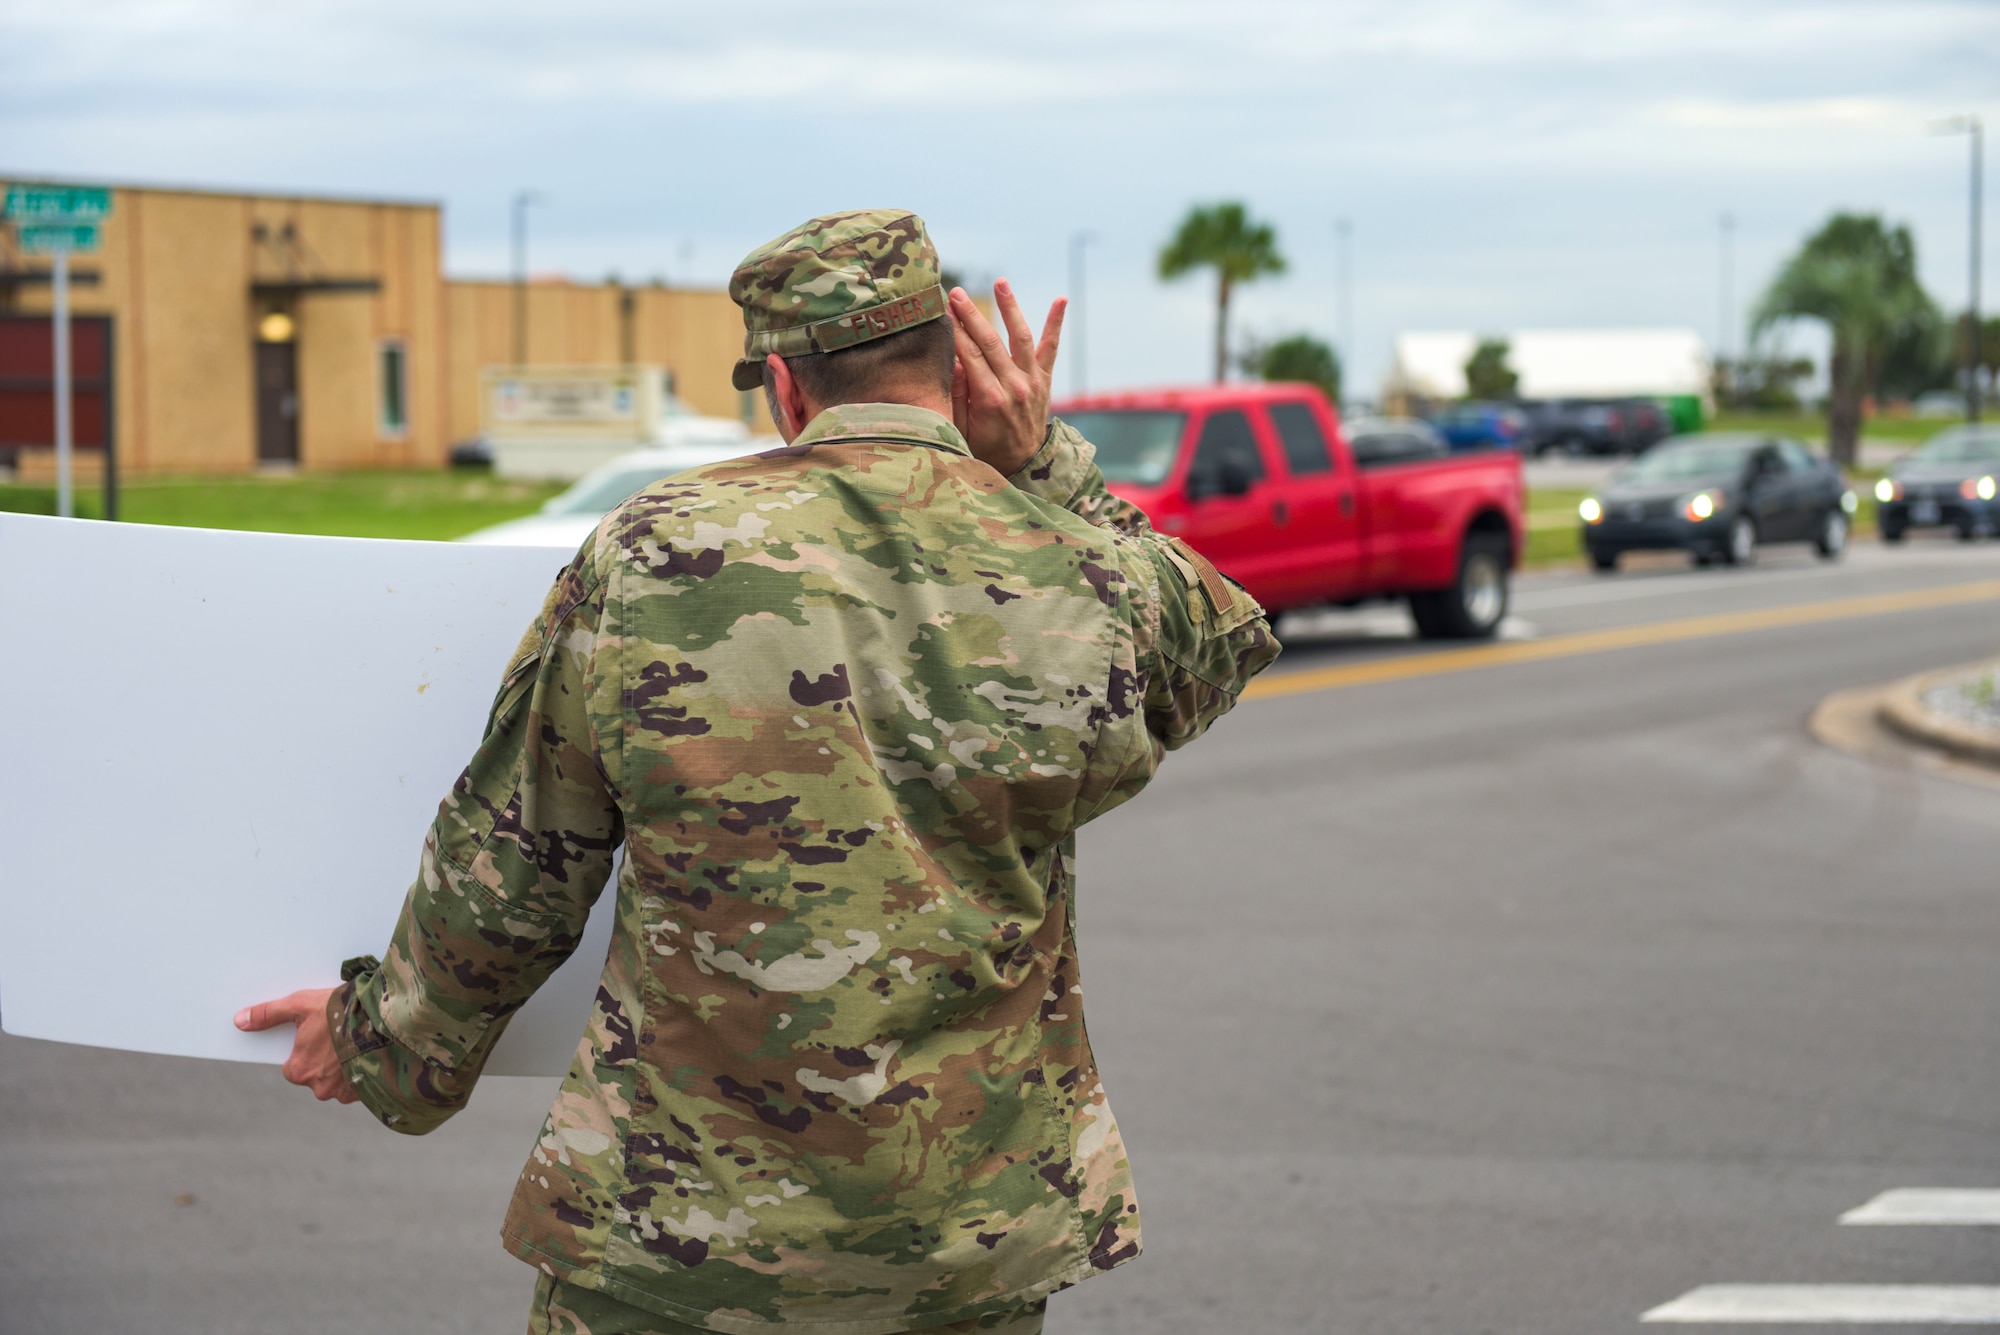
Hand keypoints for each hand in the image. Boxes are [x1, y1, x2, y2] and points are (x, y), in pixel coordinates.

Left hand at [236, 988, 358, 1103]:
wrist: (384, 1019)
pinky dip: (362, 1073)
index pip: (293, 1067)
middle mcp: (319, 1088)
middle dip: (326, 1060)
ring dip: (345, 1068)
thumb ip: (269, 1014)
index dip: (305, 1050)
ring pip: (339, 1081)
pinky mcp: (367, 1093)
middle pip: (316, 1075)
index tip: (318, 1037)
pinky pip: (359, 1086)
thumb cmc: (338, 1011)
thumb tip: (239, 1021)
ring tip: (357, 1043)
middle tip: (339, 1038)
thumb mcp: (300, 1004)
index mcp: (299, 1070)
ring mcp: (345, 1093)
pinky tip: (369, 1054)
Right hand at [949, 279, 1064, 476]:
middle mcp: (1015, 387)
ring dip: (1010, 308)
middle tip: (956, 293)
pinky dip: (1056, 323)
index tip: (943, 309)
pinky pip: (1051, 348)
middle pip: (991, 343)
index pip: (970, 356)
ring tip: (1001, 282)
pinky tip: (1061, 299)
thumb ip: (959, 397)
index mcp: (990, 400)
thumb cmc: (986, 448)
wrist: (1024, 463)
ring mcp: (1032, 381)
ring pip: (1021, 338)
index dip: (956, 331)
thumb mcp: (962, 430)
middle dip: (972, 316)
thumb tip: (954, 362)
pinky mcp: (1044, 379)